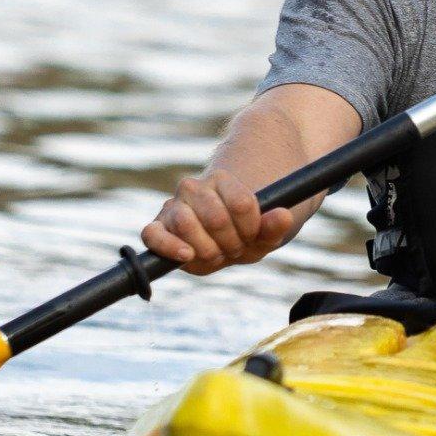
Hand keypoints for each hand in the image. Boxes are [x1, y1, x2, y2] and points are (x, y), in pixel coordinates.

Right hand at [141, 169, 302, 274]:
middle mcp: (192, 188)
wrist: (221, 239)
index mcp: (221, 179)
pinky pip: (152, 234)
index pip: (241, 204)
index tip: (253, 234)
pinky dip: (169, 246)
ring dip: (208, 250)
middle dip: (230, 243)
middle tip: (234, 247)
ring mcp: (172, 207)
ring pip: (187, 224)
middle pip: (216, 218)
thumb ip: (274, 225)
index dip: (251, 228)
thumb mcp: (265, 232)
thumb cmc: (243, 234)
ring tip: (216, 253)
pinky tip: (188, 255)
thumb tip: (283, 216)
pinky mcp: (156, 229)